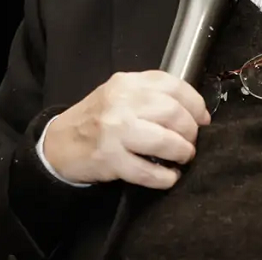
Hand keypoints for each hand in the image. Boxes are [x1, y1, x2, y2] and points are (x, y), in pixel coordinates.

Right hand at [43, 70, 211, 188]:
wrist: (59, 142)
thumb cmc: (97, 118)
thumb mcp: (120, 94)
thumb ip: (152, 95)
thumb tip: (195, 112)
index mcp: (127, 83)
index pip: (173, 85)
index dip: (196, 104)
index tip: (202, 118)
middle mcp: (121, 103)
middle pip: (173, 113)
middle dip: (191, 131)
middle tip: (191, 142)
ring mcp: (114, 132)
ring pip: (165, 140)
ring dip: (182, 152)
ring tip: (182, 157)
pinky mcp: (110, 159)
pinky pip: (148, 172)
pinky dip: (165, 178)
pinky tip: (169, 177)